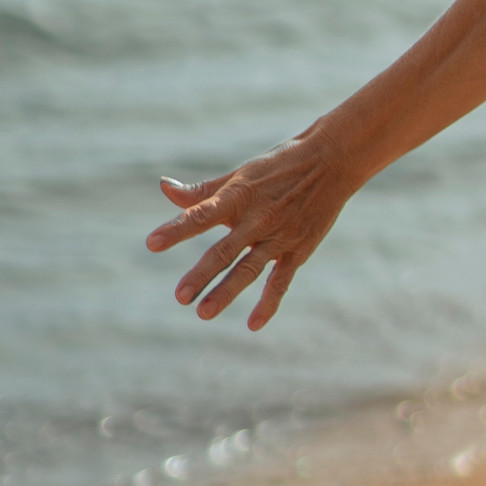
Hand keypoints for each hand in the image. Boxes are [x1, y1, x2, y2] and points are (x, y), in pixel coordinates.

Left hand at [146, 130, 359, 330]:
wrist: (332, 161)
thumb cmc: (278, 166)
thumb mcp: (240, 175)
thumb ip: (203, 191)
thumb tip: (165, 188)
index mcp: (239, 195)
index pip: (201, 214)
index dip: (177, 229)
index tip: (152, 243)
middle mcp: (258, 218)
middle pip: (224, 250)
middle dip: (202, 274)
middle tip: (181, 296)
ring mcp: (280, 236)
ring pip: (249, 269)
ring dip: (227, 292)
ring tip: (204, 312)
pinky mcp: (299, 249)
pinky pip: (281, 281)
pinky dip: (268, 303)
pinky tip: (253, 324)